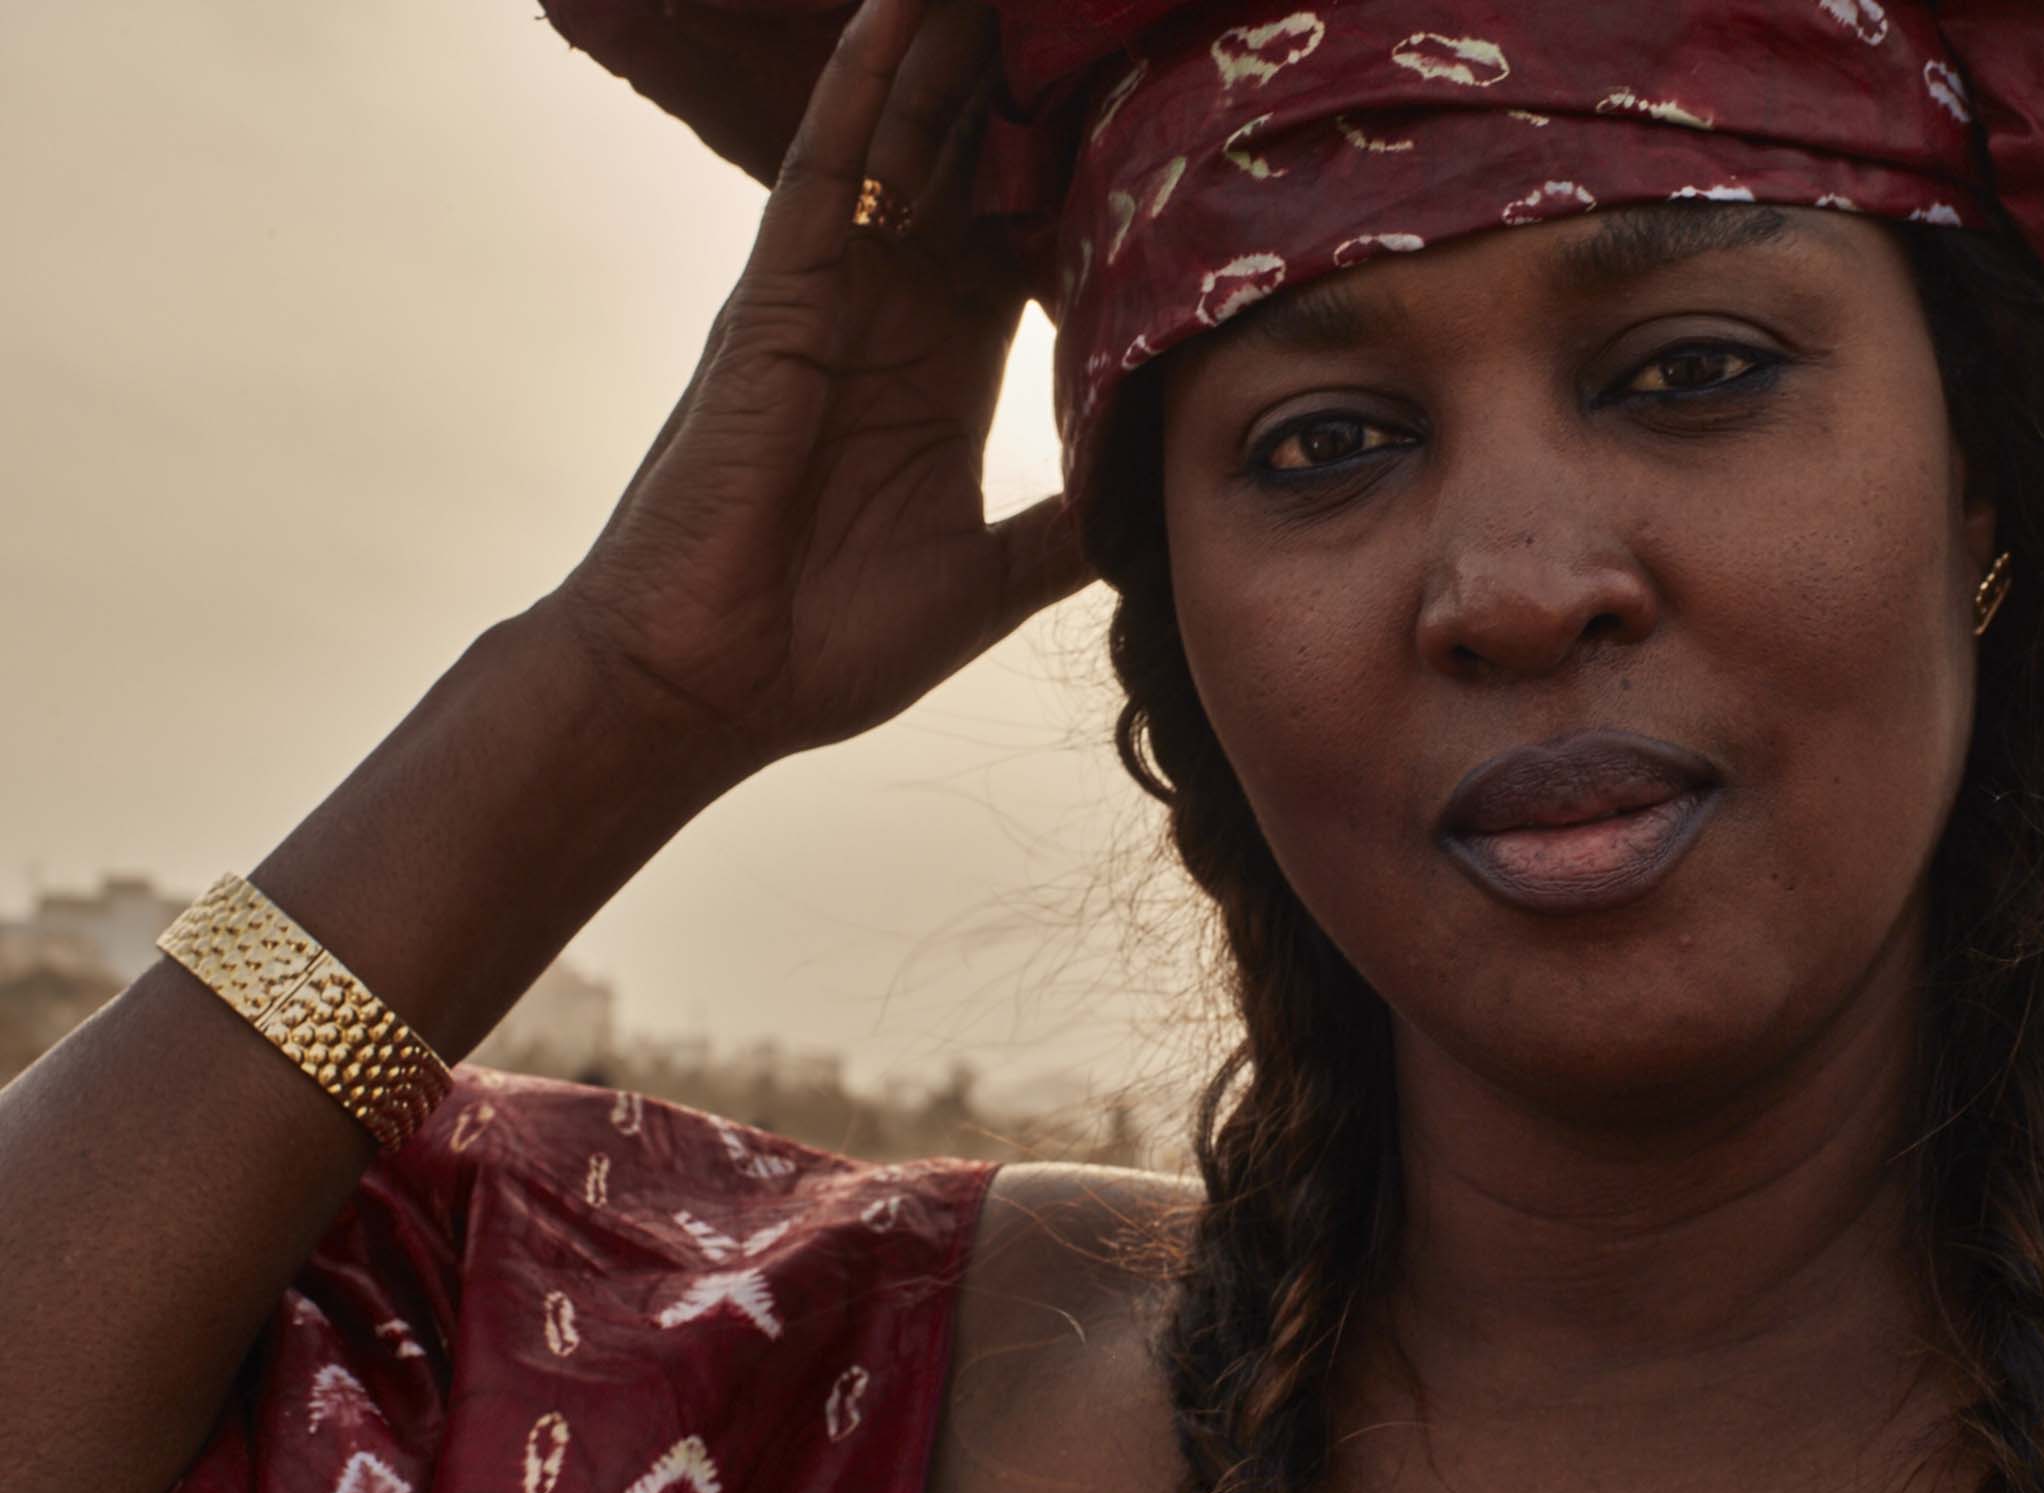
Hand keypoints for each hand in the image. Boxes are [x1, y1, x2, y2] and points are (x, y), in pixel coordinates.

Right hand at [546, 0, 1091, 774]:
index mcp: (943, 375)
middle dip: (1020, 85)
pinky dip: (857, 90)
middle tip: (1080, 16)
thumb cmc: (823, 645)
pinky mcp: (774, 302)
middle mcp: (888, 319)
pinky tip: (896, 14)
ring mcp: (827, 299)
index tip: (1149, 112)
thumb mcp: (988, 581)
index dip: (1081, 176)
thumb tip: (1156, 503)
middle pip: (970, 168)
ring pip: (900, 143)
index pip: (1027, 244)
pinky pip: (821, 173)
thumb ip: (1066, 529)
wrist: (702, 689)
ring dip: (949, 56)